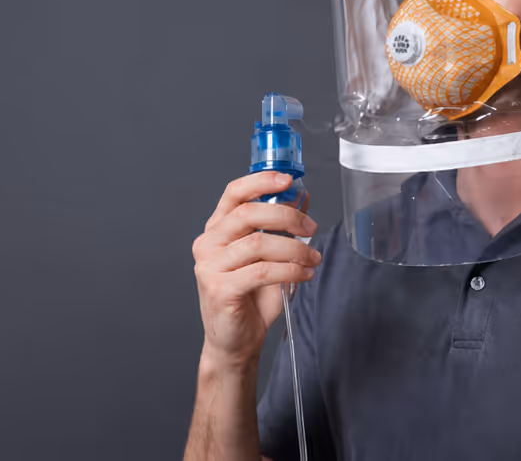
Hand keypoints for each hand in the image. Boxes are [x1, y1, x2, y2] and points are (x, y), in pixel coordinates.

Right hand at [191, 171, 320, 365]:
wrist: (235, 341)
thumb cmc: (250, 299)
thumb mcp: (270, 256)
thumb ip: (279, 226)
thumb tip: (300, 195)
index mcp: (216, 230)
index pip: (233, 194)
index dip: (260, 181)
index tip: (287, 179)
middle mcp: (207, 244)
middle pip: (248, 214)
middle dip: (287, 216)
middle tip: (311, 226)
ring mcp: (209, 267)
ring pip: (259, 244)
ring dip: (295, 248)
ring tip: (312, 258)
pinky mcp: (219, 289)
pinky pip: (262, 272)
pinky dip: (290, 270)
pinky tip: (304, 274)